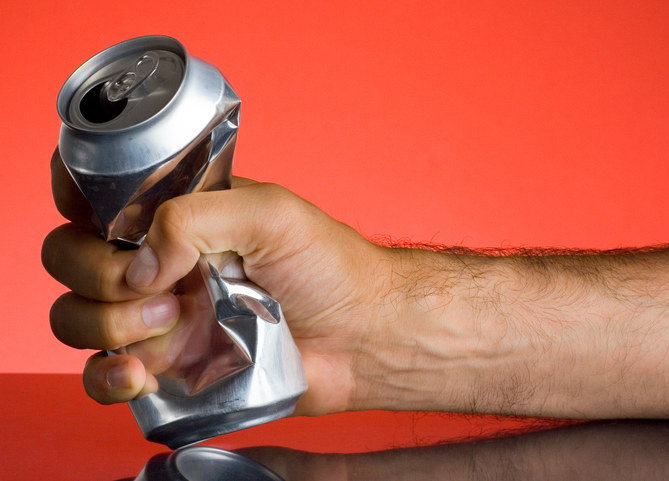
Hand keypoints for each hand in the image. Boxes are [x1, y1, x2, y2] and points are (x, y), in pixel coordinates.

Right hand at [42, 149, 396, 414]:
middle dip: (96, 273)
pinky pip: (104, 377)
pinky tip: (140, 373)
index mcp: (178, 217)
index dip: (78, 206)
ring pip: (75, 318)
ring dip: (106, 323)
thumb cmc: (329, 266)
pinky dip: (106, 377)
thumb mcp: (269, 213)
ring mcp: (160, 318)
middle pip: (69, 260)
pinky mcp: (171, 368)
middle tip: (161, 287)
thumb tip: (138, 264)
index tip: (99, 223)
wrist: (360, 335)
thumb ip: (194, 217)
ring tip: (171, 322)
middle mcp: (160, 265)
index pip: (94, 200)